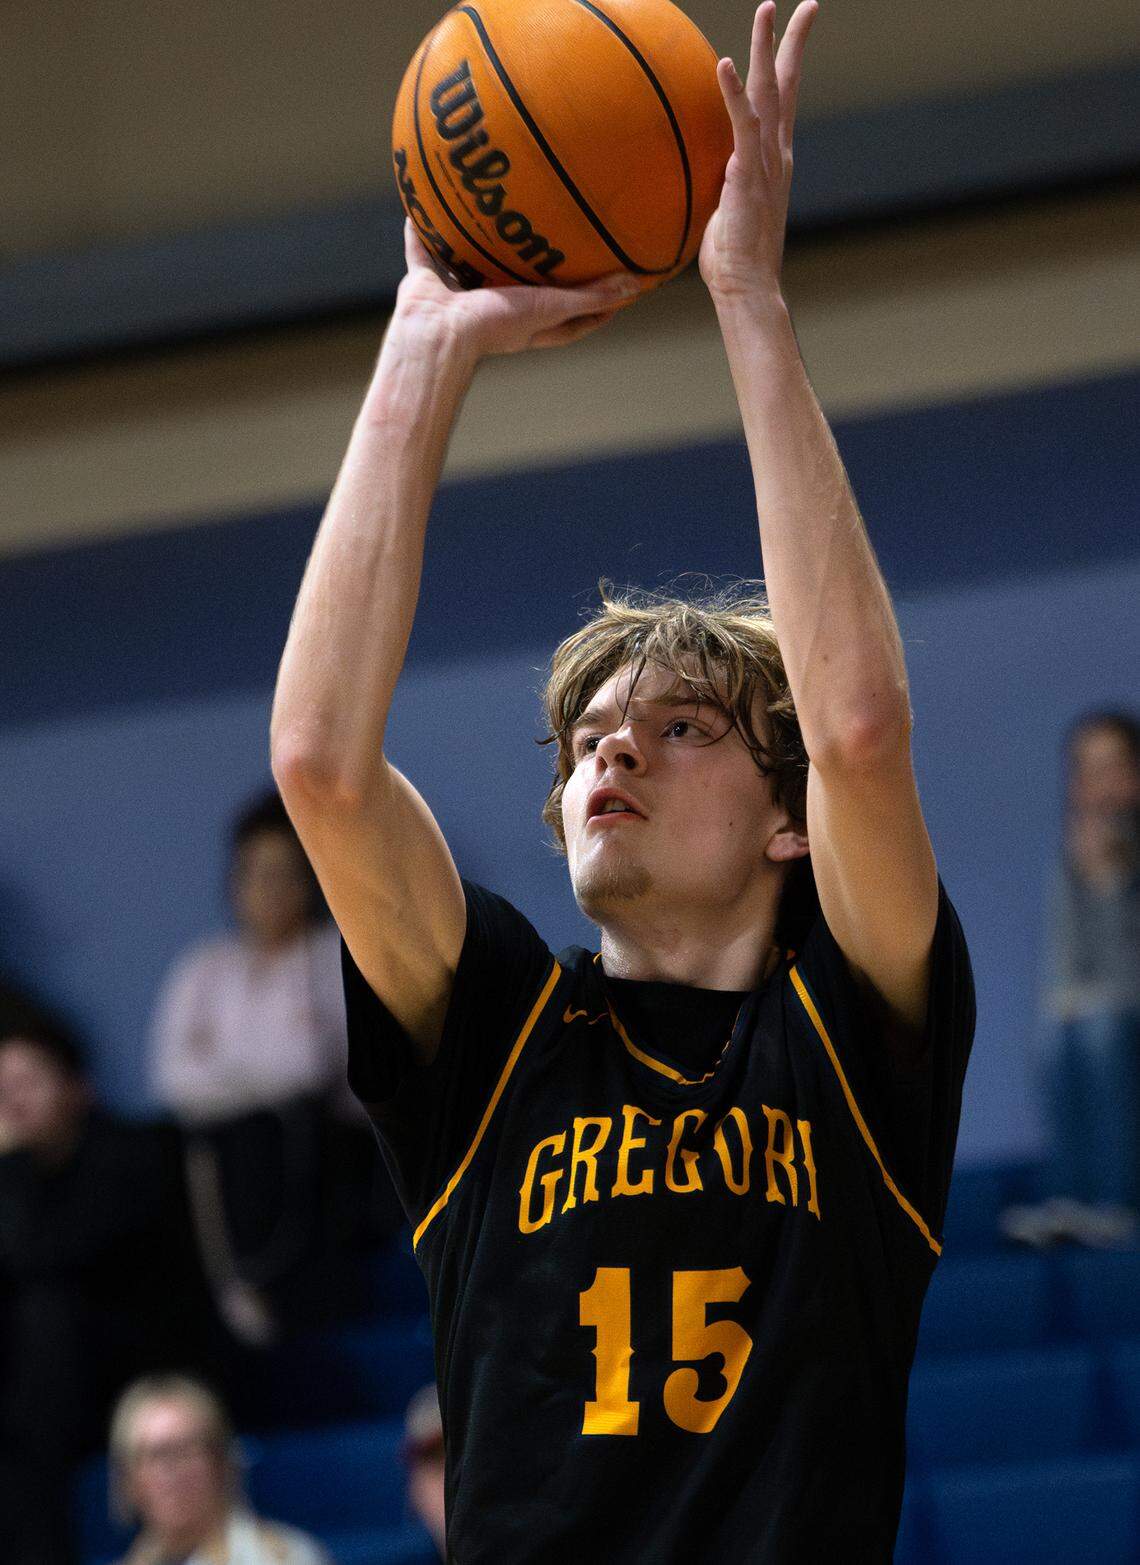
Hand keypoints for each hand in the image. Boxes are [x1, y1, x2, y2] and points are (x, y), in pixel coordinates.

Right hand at [394, 220, 640, 358]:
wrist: (438, 335)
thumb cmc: (496, 326)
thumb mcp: (550, 308)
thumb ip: (589, 297)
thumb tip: (633, 286)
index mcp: (528, 324)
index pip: (571, 318)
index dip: (596, 307)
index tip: (618, 289)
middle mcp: (497, 311)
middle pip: (524, 291)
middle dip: (539, 273)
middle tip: (560, 245)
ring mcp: (460, 297)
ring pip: (473, 267)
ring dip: (479, 248)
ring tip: (492, 216)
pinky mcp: (427, 284)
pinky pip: (423, 251)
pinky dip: (419, 233)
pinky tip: (419, 208)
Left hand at [700, 1, 817, 303]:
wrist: (746, 285)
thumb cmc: (733, 255)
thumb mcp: (728, 205)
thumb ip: (726, 179)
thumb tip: (713, 169)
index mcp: (773, 158)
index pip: (786, 99)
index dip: (791, 59)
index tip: (798, 23)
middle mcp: (776, 154)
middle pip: (787, 84)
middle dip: (792, 41)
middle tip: (804, 4)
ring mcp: (764, 163)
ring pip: (769, 93)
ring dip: (766, 49)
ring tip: (767, 10)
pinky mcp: (746, 175)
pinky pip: (740, 125)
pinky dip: (733, 92)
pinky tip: (724, 63)